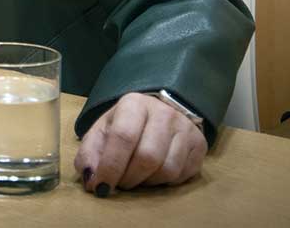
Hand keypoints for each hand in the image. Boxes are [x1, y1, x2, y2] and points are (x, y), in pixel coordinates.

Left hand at [73, 92, 206, 194]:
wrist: (159, 115)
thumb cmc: (126, 125)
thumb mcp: (102, 132)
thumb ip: (90, 153)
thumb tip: (90, 179)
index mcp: (134, 103)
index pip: (123, 137)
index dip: (110, 166)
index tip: (101, 186)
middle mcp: (163, 112)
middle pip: (147, 157)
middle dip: (129, 178)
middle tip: (120, 183)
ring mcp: (185, 128)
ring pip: (167, 169)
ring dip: (146, 182)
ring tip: (136, 176)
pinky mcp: (199, 144)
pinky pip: (181, 175)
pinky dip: (163, 182)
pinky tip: (153, 174)